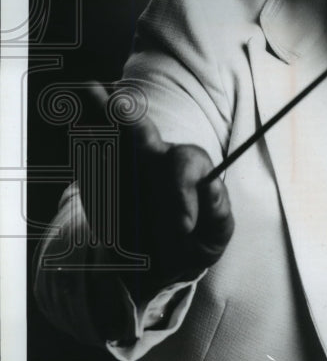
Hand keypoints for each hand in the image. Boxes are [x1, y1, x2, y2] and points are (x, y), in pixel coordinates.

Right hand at [79, 81, 234, 299]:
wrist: (160, 266)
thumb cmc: (193, 244)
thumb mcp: (214, 237)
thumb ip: (218, 215)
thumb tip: (212, 189)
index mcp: (189, 168)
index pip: (183, 164)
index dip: (183, 193)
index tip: (184, 227)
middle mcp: (155, 158)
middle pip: (141, 131)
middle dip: (125, 116)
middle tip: (113, 100)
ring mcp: (125, 167)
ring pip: (109, 137)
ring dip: (95, 117)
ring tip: (85, 94)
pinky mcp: (101, 182)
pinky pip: (87, 160)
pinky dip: (80, 145)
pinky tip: (74, 124)